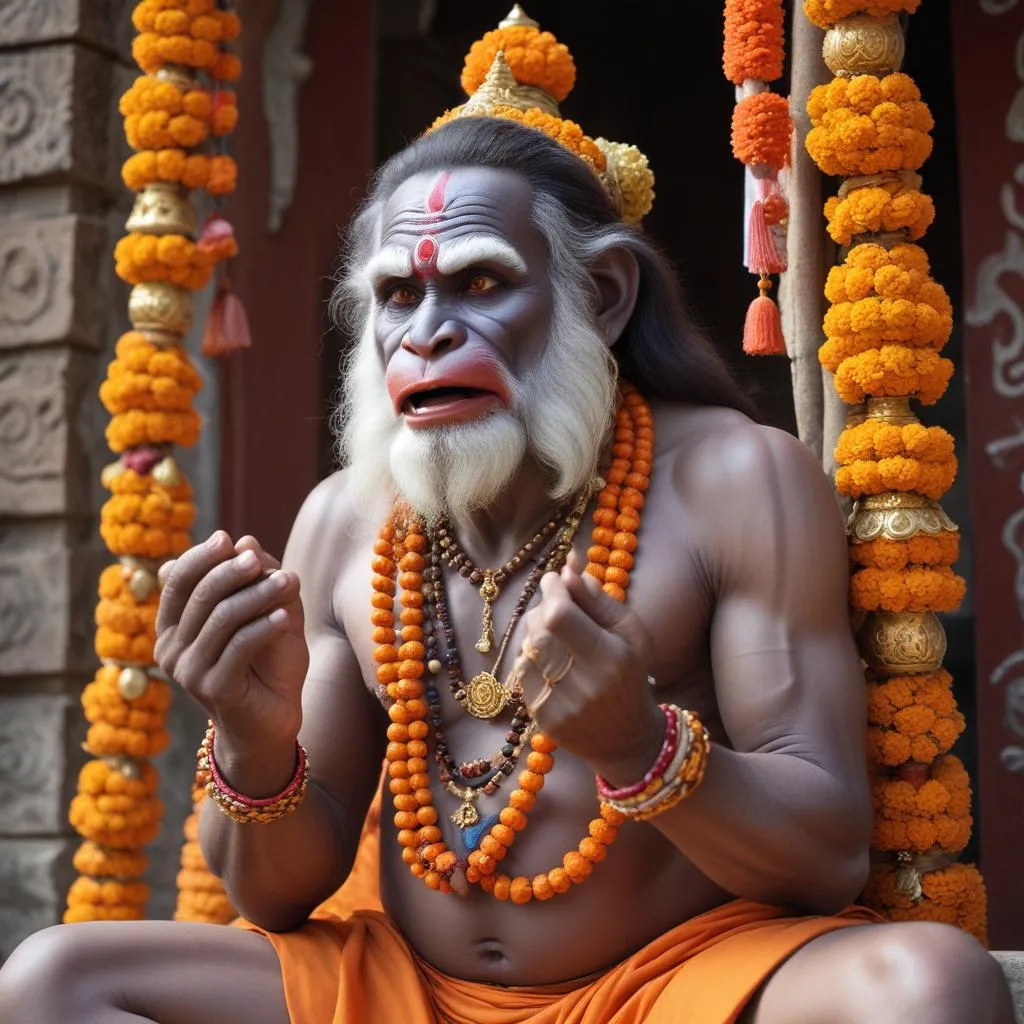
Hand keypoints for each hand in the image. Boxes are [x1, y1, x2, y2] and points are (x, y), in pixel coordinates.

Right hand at [154, 531, 308, 757]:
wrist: (274, 719)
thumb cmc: (267, 662)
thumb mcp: (266, 612)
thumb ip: (256, 579)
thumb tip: (245, 539)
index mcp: (172, 627)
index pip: (178, 582)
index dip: (201, 557)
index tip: (229, 539)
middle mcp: (170, 649)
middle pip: (201, 595)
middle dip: (234, 571)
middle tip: (261, 559)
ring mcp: (189, 672)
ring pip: (222, 618)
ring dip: (259, 595)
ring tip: (290, 582)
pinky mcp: (213, 689)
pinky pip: (239, 647)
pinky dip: (265, 627)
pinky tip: (286, 617)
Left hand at [514, 555, 664, 785]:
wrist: (626, 737)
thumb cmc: (630, 674)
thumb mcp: (630, 632)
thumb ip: (598, 598)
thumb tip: (568, 567)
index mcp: (611, 658)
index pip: (560, 615)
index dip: (551, 590)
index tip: (554, 579)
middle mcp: (584, 684)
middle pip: (539, 629)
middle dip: (542, 607)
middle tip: (555, 605)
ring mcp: (560, 705)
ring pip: (527, 649)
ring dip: (535, 632)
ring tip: (555, 634)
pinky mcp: (543, 719)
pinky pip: (523, 673)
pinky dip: (532, 658)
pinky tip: (550, 661)